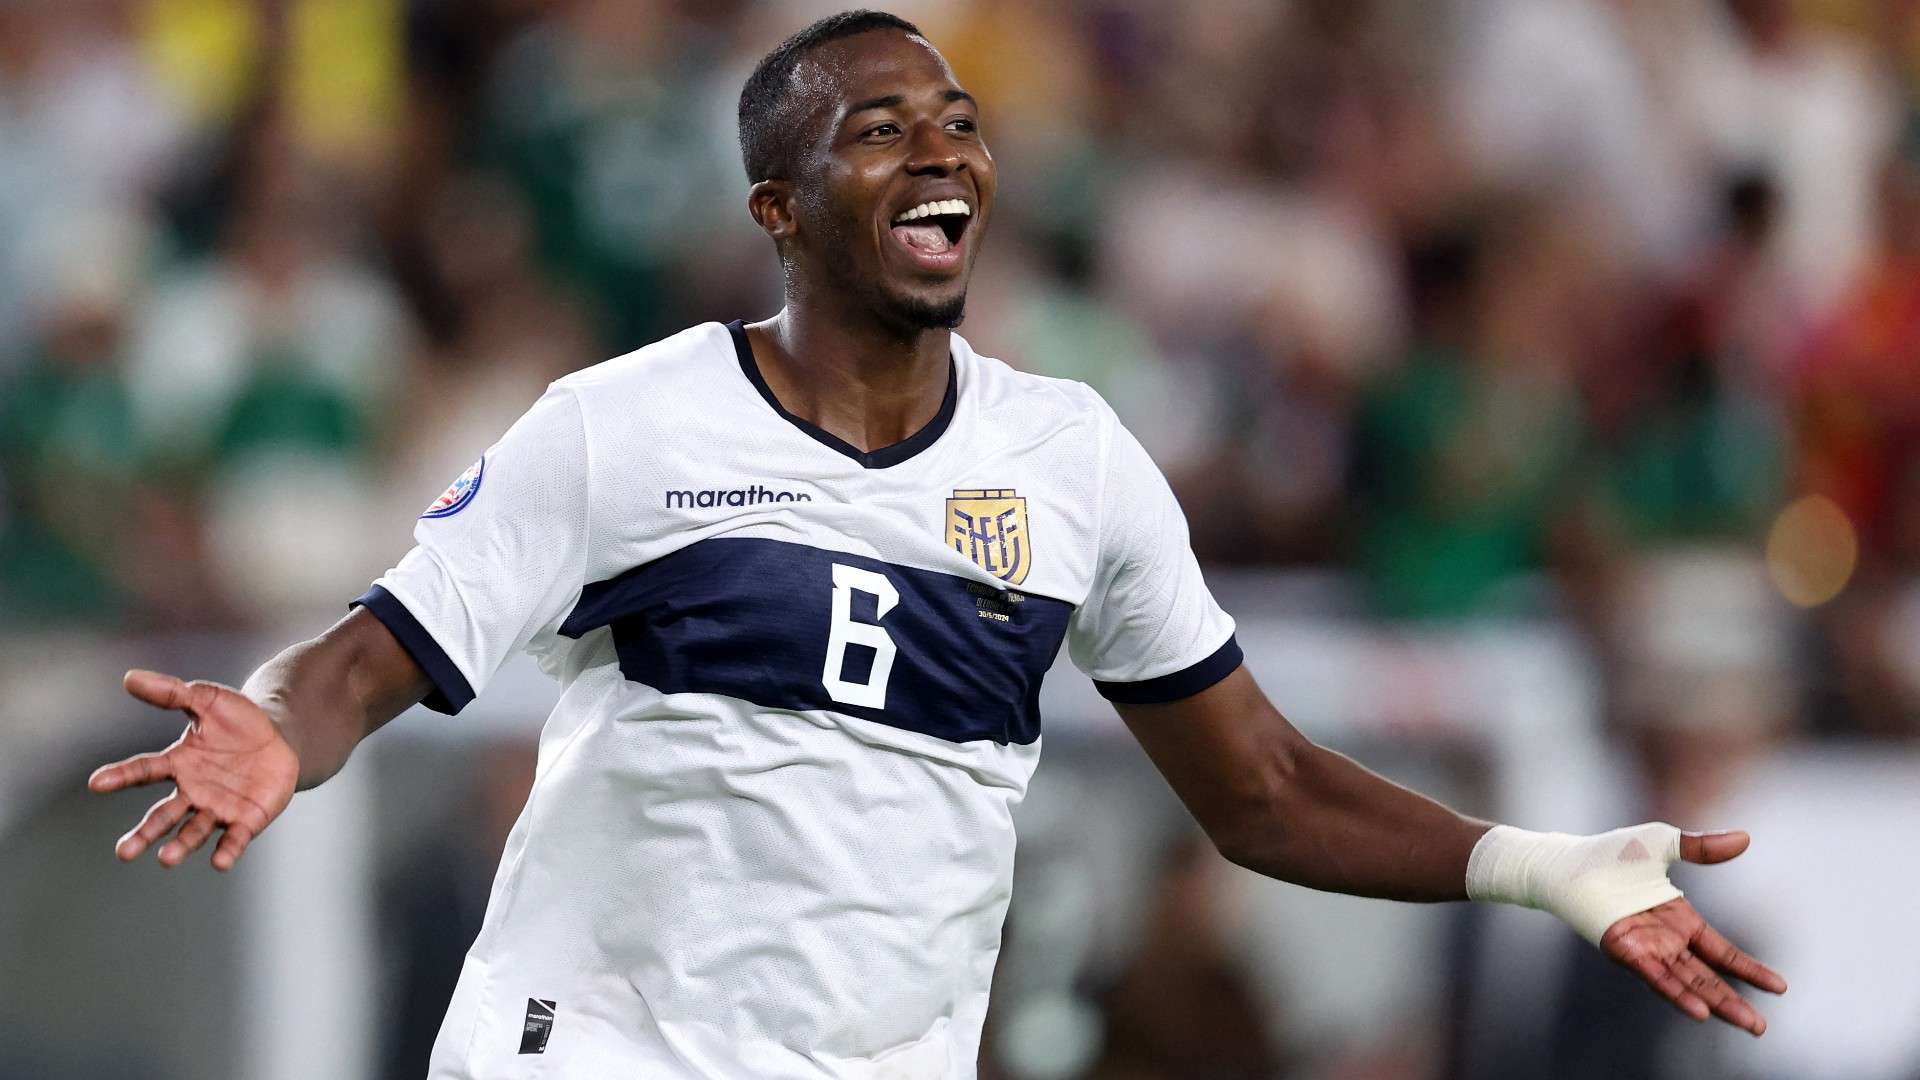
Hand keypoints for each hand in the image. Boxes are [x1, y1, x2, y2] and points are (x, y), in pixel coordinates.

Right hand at [88, 670, 299, 871]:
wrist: (282, 738)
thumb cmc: (238, 721)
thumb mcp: (208, 700)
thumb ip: (172, 692)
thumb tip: (129, 677)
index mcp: (178, 763)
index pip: (143, 770)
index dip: (120, 776)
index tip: (96, 782)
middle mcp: (193, 792)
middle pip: (163, 816)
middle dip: (144, 834)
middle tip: (123, 853)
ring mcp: (219, 808)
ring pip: (193, 832)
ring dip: (180, 846)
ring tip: (165, 859)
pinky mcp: (247, 819)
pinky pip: (234, 838)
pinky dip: (227, 850)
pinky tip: (220, 862)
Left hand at [1600, 830, 1787, 1035]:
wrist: (1567, 860)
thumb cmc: (1609, 852)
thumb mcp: (1663, 843)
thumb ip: (1702, 847)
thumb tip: (1746, 838)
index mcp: (1679, 920)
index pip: (1722, 953)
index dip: (1750, 970)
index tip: (1780, 988)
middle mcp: (1665, 941)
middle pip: (1708, 977)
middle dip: (1735, 1002)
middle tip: (1761, 1028)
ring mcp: (1646, 949)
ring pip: (1688, 983)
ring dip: (1716, 1004)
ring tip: (1747, 1025)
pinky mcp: (1625, 951)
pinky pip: (1656, 976)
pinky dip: (1677, 993)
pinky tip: (1700, 1011)